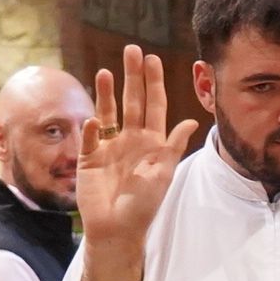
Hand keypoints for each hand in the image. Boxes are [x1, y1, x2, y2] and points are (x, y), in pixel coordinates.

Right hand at [78, 44, 198, 280]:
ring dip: (107, 93)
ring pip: (108, 113)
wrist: (117, 229)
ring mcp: (108, 146)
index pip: (153, 105)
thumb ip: (173, 147)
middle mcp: (130, 139)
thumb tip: (191, 121)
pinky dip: (92, 128)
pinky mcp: (88, 157)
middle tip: (131, 51)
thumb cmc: (144, 206)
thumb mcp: (163, 175)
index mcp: (151, 142)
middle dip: (132, 76)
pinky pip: (90, 137)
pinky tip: (94, 119)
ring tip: (106, 72)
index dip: (153, 83)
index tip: (153, 60)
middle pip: (131, 101)